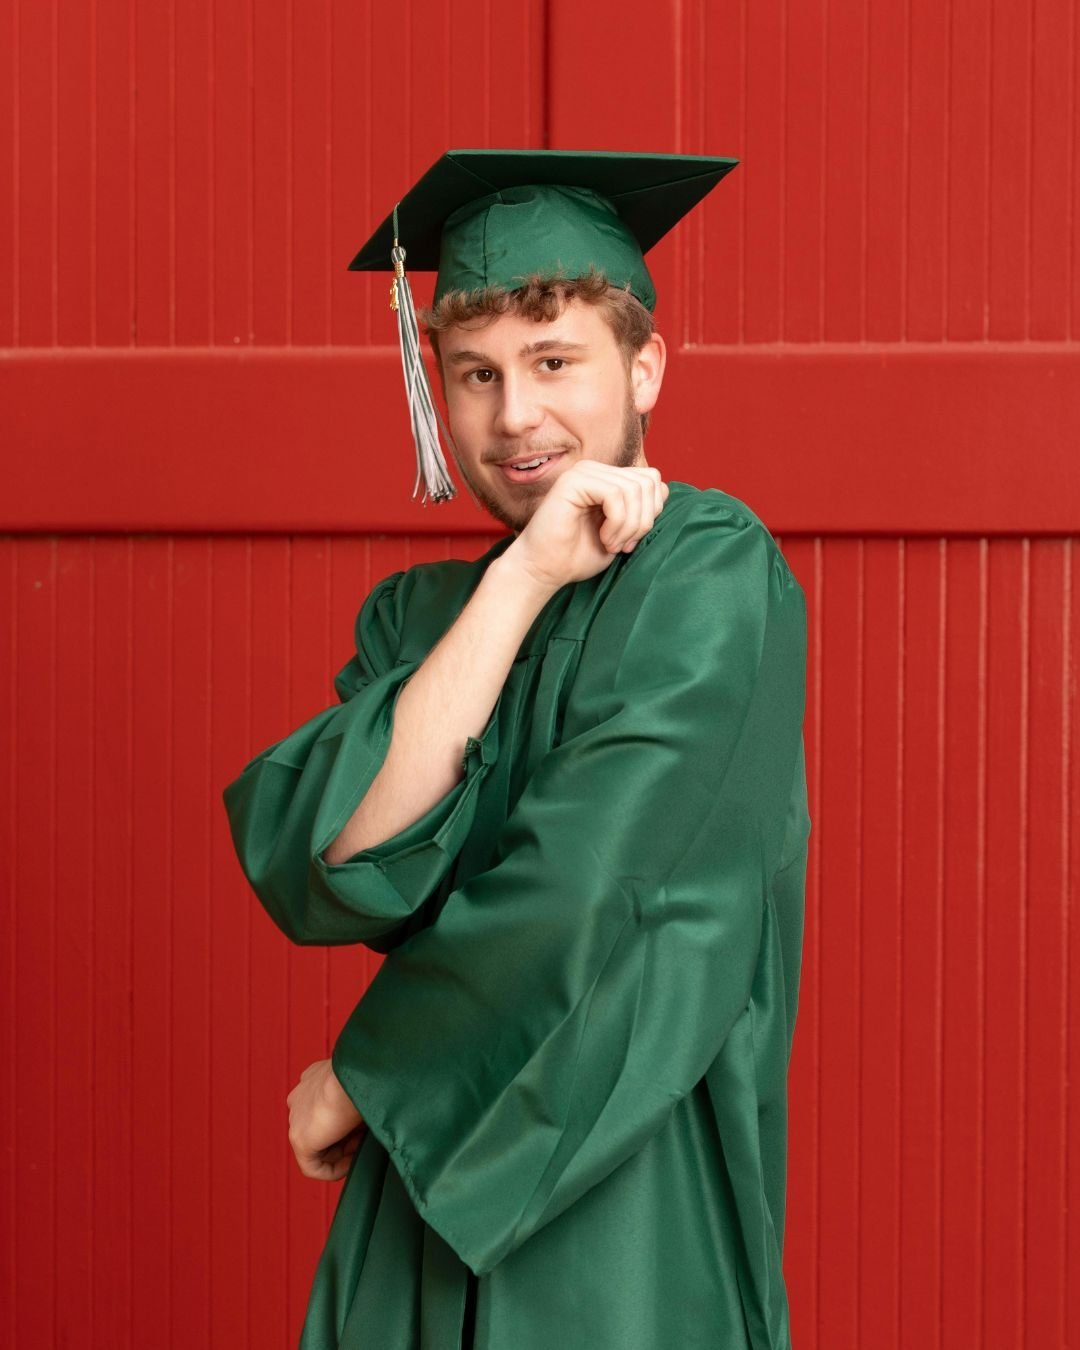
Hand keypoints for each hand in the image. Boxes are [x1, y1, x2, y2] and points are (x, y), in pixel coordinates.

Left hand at [286, 1058, 365, 1180]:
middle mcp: (300, 1097)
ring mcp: (296, 1118)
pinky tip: (350, 1165)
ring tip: (361, 1150)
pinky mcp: (299, 1139)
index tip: (366, 1131)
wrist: (358, 1074)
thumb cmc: (368, 1076)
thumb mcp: (362, 1086)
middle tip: (365, 1142)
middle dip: (345, 1141)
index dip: (349, 1126)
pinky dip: (332, 1170)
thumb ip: (356, 1101)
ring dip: (341, 1154)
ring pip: (318, 1147)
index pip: (327, 1109)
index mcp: (315, 1078)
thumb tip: (368, 1122)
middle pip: (322, 1129)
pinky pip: (312, 1166)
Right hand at [502, 460, 668, 590]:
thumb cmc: (578, 556)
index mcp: (607, 479)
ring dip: (630, 525)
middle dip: (643, 520)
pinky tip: (605, 539)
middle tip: (624, 545)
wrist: (543, 570)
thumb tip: (664, 489)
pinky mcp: (573, 481)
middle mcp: (596, 470)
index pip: (652, 480)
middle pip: (648, 482)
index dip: (651, 513)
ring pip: (634, 489)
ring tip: (612, 544)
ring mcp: (584, 472)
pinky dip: (618, 523)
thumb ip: (641, 511)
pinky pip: (616, 494)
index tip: (631, 541)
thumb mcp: (622, 533)